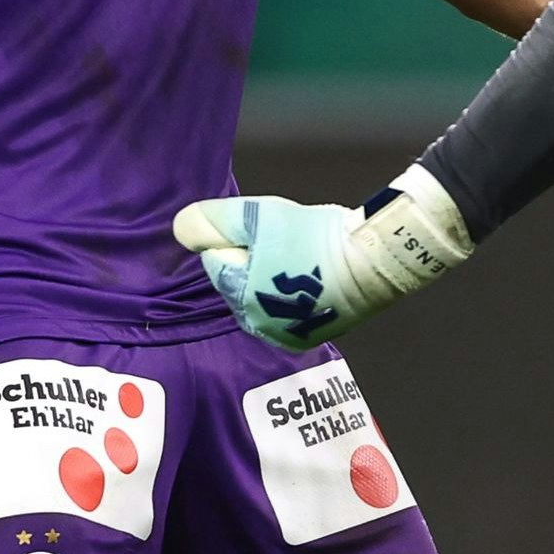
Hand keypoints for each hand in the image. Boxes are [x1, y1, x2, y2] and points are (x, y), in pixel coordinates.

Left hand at [173, 166, 473, 350]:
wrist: (372, 263)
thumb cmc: (313, 237)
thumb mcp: (259, 216)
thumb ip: (215, 220)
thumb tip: (180, 227)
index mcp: (239, 296)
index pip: (216, 261)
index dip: (236, 239)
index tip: (264, 230)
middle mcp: (258, 325)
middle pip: (239, 282)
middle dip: (252, 261)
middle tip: (284, 242)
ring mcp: (285, 335)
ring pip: (263, 299)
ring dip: (272, 280)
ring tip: (300, 259)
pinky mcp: (311, 337)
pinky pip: (288, 313)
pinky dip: (293, 298)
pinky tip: (311, 279)